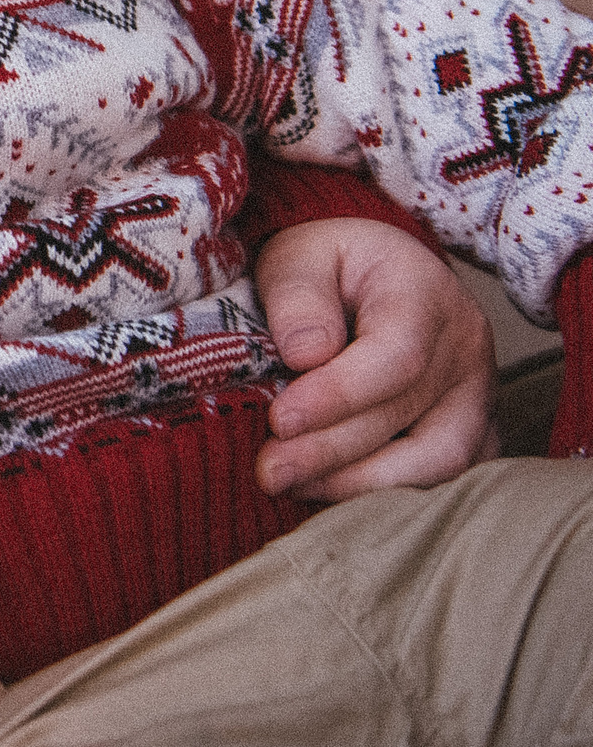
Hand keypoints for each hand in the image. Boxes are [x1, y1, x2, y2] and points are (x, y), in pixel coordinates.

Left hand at [255, 216, 496, 499]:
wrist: (373, 273)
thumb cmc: (329, 266)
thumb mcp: (300, 255)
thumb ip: (298, 296)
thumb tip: (304, 354)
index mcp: (425, 295)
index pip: (396, 357)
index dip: (339, 395)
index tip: (281, 419)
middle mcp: (464, 348)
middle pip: (407, 415)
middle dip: (331, 451)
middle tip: (270, 469)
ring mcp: (476, 394)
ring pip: (439, 459)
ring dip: (361, 482)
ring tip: (294, 486)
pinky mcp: (473, 429)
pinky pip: (447, 476)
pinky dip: (390, 491)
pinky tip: (329, 491)